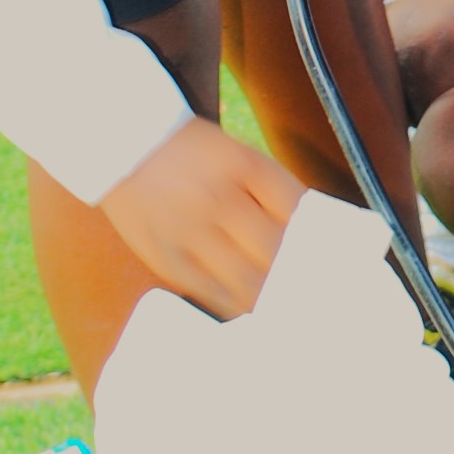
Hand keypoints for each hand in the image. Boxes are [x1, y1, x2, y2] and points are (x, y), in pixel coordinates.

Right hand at [100, 117, 304, 318]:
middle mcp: (218, 199)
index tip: (333, 259)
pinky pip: (211, 294)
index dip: (320, 240)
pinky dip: (238, 305)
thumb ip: (274, 191)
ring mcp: (189, 232)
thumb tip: (310, 234)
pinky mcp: (166, 258)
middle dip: (302, 274)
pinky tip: (252, 308)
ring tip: (292, 310)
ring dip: (275, 298)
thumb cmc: (190, 152)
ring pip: (247, 281)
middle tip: (320, 292)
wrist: (119, 143)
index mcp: (244, 166)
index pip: (298, 211)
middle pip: (276, 251)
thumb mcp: (239, 154)